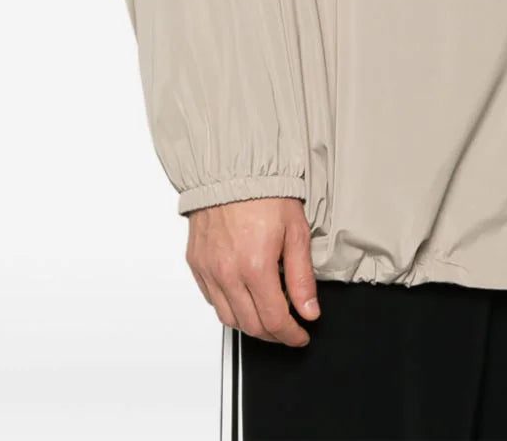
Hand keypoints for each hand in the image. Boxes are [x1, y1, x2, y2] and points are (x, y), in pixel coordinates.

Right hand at [186, 197, 320, 346]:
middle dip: (274, 335)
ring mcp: (209, 270)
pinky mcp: (196, 264)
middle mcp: (228, 273)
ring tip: (268, 316)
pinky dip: (229, 307)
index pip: (274, 320)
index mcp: (255, 266)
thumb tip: (309, 310)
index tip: (301, 335)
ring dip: (251, 325)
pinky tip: (244, 298)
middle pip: (251, 326)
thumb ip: (302, 277)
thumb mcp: (296, 232)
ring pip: (229, 319)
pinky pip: (212, 300)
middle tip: (288, 330)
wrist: (232, 170)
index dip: (291, 335)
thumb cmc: (265, 193)